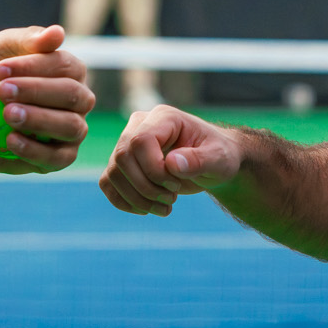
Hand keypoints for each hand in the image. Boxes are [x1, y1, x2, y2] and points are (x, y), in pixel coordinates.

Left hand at [0, 25, 93, 174]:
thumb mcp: (1, 51)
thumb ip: (27, 39)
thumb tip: (58, 33)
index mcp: (71, 71)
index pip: (64, 65)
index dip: (32, 66)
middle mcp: (80, 101)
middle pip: (72, 95)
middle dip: (37, 92)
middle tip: (1, 92)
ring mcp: (73, 131)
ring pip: (71, 126)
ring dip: (39, 120)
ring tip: (7, 115)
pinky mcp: (61, 158)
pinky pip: (57, 158)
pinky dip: (34, 150)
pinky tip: (10, 140)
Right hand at [100, 104, 243, 216]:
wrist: (213, 163)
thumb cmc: (219, 156)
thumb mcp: (219, 159)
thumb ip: (199, 160)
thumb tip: (172, 163)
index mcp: (164, 117)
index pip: (140, 140)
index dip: (153, 169)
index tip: (176, 186)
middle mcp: (140, 125)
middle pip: (122, 157)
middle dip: (146, 187)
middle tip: (172, 199)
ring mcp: (127, 144)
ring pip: (113, 173)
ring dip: (137, 199)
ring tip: (165, 207)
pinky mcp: (122, 164)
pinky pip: (108, 183)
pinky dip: (124, 202)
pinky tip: (147, 209)